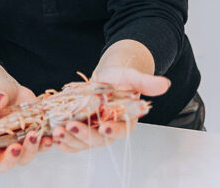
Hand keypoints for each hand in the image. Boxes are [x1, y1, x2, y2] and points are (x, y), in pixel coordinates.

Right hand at [0, 78, 50, 171]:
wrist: (7, 90)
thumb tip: (0, 100)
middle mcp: (0, 146)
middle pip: (4, 163)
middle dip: (11, 158)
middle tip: (16, 147)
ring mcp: (18, 143)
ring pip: (25, 156)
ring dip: (30, 149)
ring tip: (34, 135)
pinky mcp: (32, 135)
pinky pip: (41, 144)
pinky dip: (45, 142)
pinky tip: (49, 135)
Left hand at [51, 66, 169, 153]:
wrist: (105, 78)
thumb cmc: (120, 78)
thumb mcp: (132, 76)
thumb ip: (146, 82)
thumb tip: (166, 84)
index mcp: (125, 121)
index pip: (120, 130)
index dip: (113, 130)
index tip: (104, 126)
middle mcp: (108, 130)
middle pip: (97, 139)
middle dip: (84, 134)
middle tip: (71, 126)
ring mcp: (93, 132)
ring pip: (81, 142)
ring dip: (69, 139)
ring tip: (57, 131)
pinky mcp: (79, 131)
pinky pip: (71, 141)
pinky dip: (62, 141)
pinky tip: (53, 136)